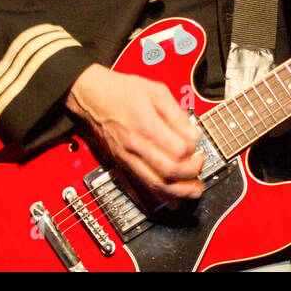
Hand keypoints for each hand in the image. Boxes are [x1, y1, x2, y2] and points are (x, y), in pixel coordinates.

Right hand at [64, 65, 204, 200]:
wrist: (91, 96)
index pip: (179, 149)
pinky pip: (143, 184)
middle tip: (200, 164)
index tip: (197, 143)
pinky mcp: (122, 162)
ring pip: (156, 183)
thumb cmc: (122, 90)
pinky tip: (173, 200)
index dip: (194, 149)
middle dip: (192, 172)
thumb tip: (193, 134)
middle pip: (170, 170)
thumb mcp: (155, 91)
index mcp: (147, 125)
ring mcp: (127, 157)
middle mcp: (136, 145)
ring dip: (180, 191)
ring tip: (196, 189)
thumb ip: (176, 113)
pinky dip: (160, 195)